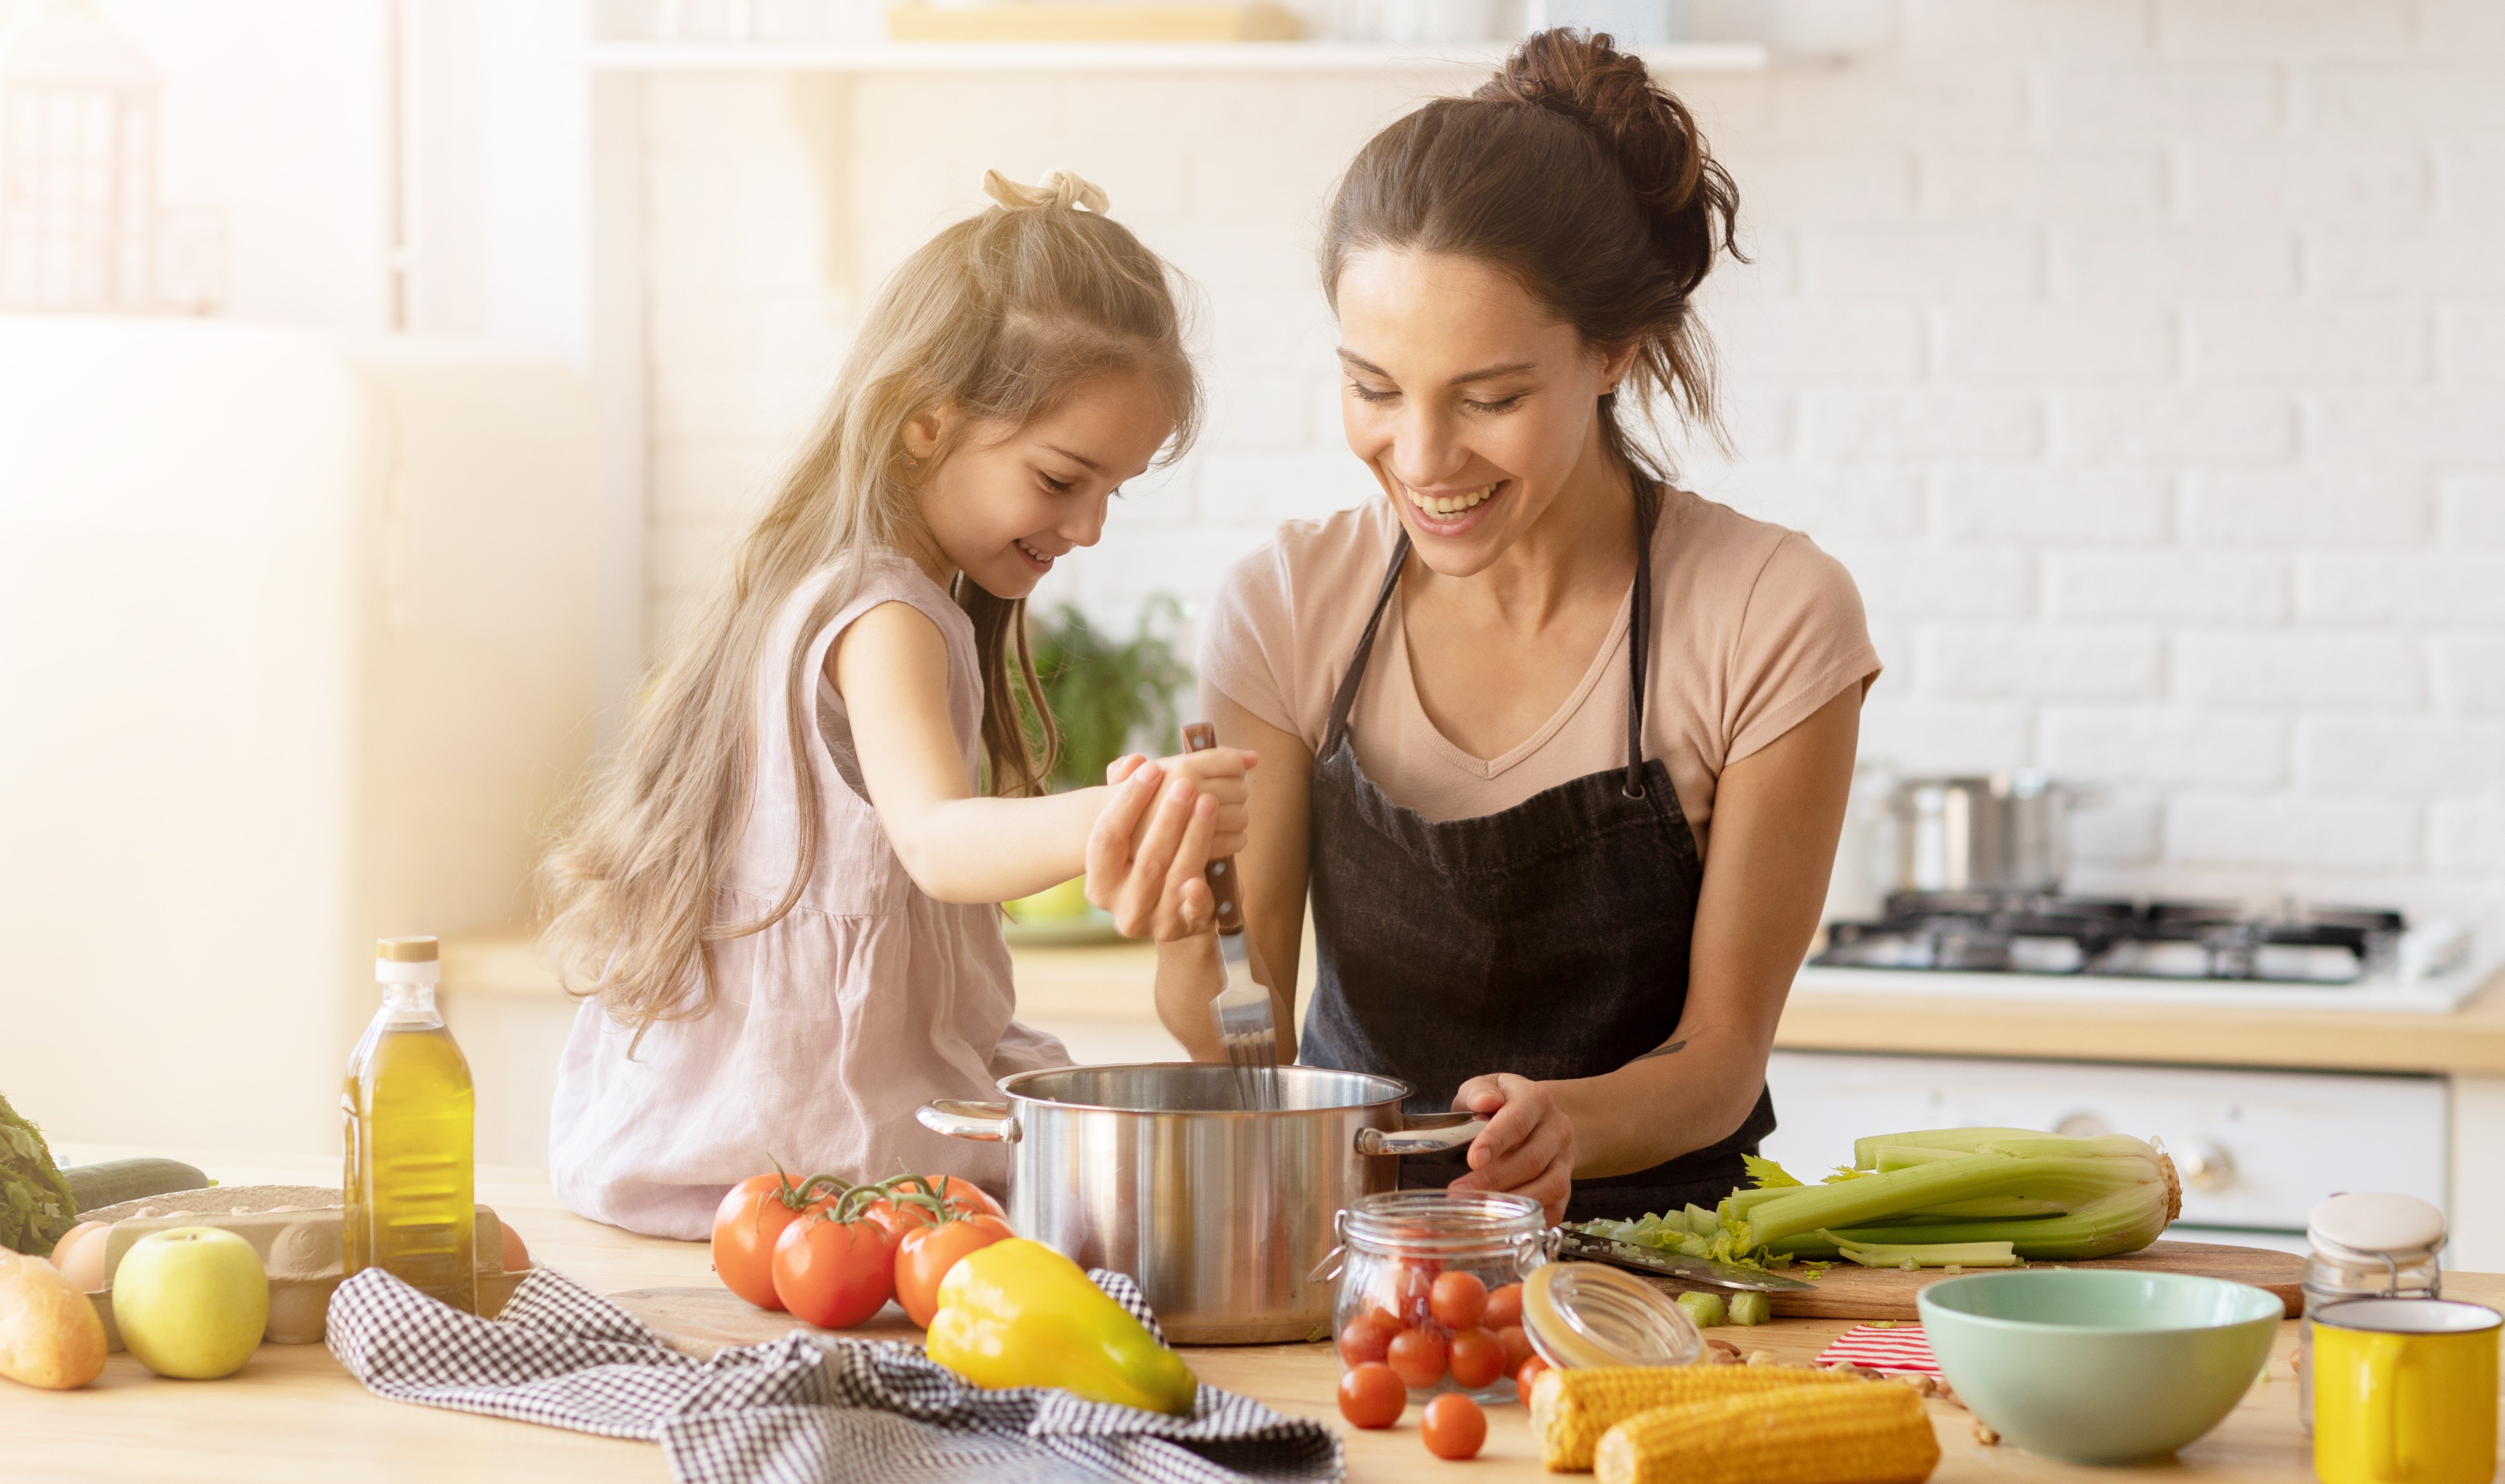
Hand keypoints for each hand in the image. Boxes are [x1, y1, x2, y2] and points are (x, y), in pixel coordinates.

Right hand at [1085, 749, 1256, 940]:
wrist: (1171, 908)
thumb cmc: (1148, 857)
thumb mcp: (1133, 832)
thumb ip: (1126, 793)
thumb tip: (1133, 761)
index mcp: (1098, 880)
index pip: (1106, 836)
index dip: (1128, 800)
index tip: (1153, 768)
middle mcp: (1120, 904)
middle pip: (1145, 857)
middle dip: (1168, 816)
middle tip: (1187, 783)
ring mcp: (1152, 921)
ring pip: (1174, 875)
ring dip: (1194, 837)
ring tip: (1209, 802)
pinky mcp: (1183, 929)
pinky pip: (1193, 913)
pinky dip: (1198, 894)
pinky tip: (1206, 875)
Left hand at [1445, 1073, 1573, 1225]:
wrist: (1537, 1118)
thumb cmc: (1501, 1105)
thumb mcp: (1485, 1087)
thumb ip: (1479, 1091)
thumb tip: (1484, 1102)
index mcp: (1535, 1100)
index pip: (1517, 1120)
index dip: (1495, 1141)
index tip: (1473, 1159)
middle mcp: (1557, 1129)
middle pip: (1532, 1159)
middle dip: (1494, 1180)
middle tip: (1459, 1193)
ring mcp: (1565, 1159)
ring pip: (1550, 1186)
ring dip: (1513, 1202)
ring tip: (1479, 1211)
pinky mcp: (1567, 1185)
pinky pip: (1557, 1208)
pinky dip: (1533, 1220)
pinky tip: (1506, 1225)